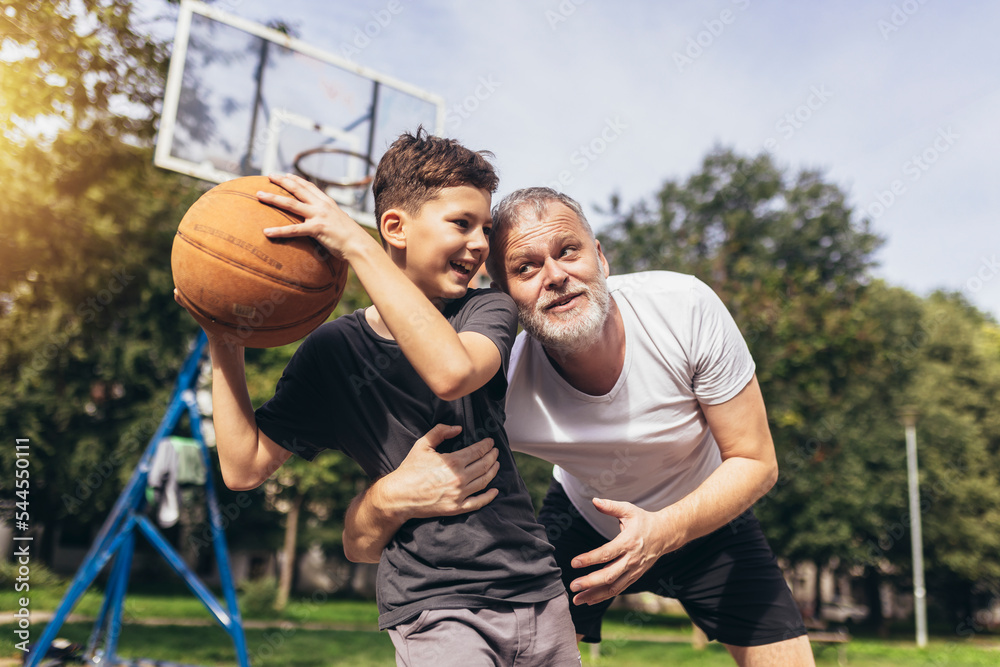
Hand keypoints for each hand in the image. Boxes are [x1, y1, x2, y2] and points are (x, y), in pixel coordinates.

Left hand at [256, 173, 370, 260]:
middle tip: (268, 176)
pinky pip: (293, 229)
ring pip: (291, 204)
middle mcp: (322, 205)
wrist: (359, 245)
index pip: (309, 186)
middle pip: (298, 189)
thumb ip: (332, 219)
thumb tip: (330, 222)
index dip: (296, 180)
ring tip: (258, 194)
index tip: (285, 175)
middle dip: (281, 181)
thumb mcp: (341, 222)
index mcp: (328, 203)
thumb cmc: (352, 237)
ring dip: (273, 198)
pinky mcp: (316, 229)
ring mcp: (318, 216)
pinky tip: (266, 232)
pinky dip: (278, 230)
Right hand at [376, 424, 499, 520]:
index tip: (490, 442)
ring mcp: (459, 495)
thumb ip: (440, 431)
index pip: (477, 451)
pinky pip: (478, 503)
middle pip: (484, 465)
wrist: (399, 495)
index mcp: (452, 462)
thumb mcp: (422, 445)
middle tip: (495, 451)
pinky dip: (489, 497)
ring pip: (484, 481)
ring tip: (496, 464)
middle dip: (492, 456)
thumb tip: (458, 428)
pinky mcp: (456, 508)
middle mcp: (459, 478)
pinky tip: (495, 491)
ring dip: (493, 471)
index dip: (486, 445)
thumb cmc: (410, 469)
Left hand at [568, 498, 674, 605]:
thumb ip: (611, 506)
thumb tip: (594, 501)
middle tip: (573, 586)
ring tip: (577, 599)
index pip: (606, 553)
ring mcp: (634, 571)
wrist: (666, 534)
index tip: (574, 562)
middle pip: (609, 575)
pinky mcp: (635, 577)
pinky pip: (618, 589)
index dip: (590, 559)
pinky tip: (590, 599)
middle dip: (590, 582)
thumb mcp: (629, 510)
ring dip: (595, 594)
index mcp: (628, 542)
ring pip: (613, 587)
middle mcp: (632, 559)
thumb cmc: (644, 521)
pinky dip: (603, 596)